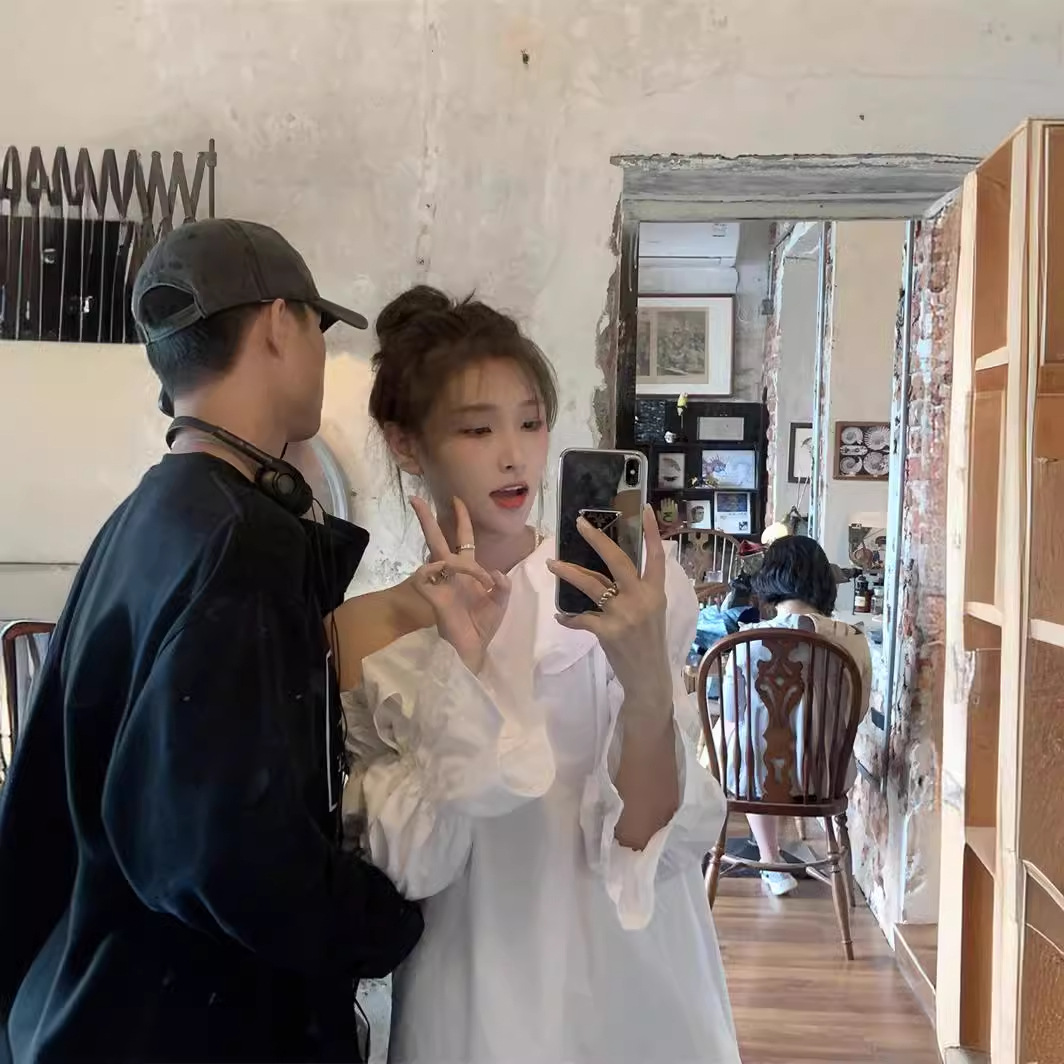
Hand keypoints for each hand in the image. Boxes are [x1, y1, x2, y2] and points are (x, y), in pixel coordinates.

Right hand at [409, 497, 511, 674]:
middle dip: (426, 519)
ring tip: (477, 575)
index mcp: (467, 571)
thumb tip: (496, 573)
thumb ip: (502, 586)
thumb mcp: (500, 603)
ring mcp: (441, 582)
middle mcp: (451, 573)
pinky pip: (428, 574)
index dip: (462, 520)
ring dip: (455, 556)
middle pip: (436, 539)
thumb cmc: (482, 627)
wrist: (473, 649)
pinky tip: (456, 575)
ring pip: (434, 554)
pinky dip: (442, 569)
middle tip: (416, 498)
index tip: (458, 501)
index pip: (463, 539)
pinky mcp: (433, 595)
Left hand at [548, 505, 672, 729]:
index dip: (652, 532)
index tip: (643, 509)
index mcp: (655, 592)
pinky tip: (561, 617)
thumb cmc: (649, 643)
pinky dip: (569, 617)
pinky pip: (581, 618)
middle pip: (618, 561)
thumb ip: (638, 591)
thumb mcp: (652, 612)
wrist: (648, 678)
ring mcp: (625, 615)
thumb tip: (612, 574)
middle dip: (597, 540)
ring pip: (592, 585)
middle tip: (580, 524)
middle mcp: (642, 599)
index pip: (656, 556)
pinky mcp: (608, 632)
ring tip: (552, 564)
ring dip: (569, 573)